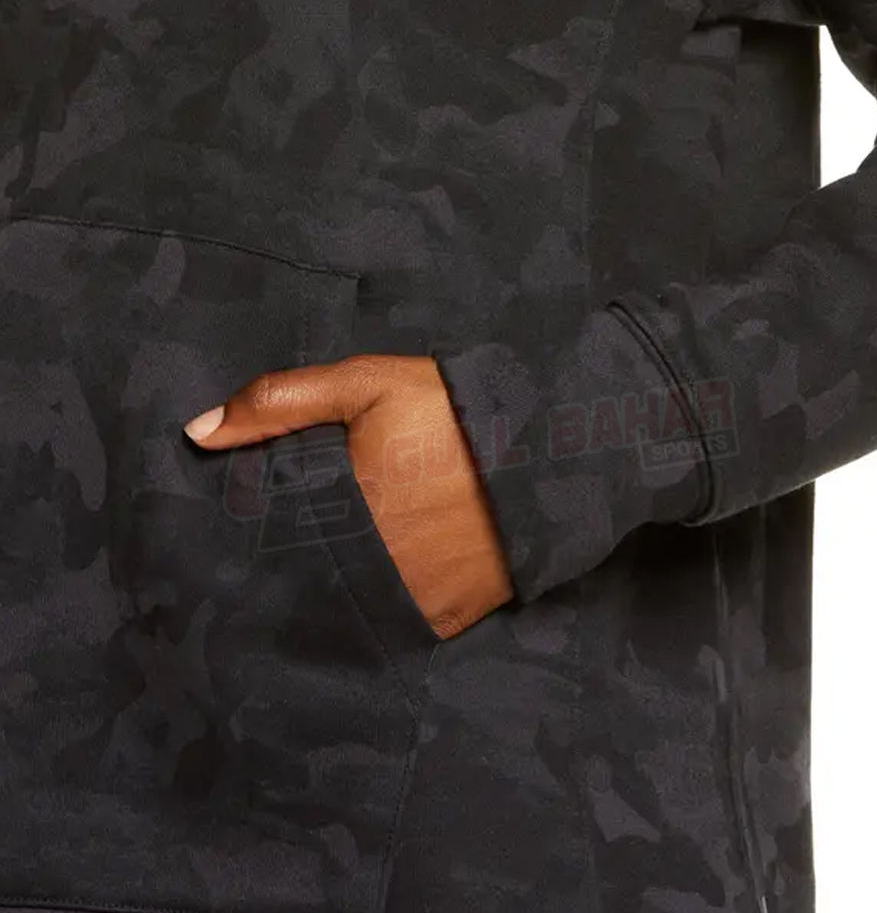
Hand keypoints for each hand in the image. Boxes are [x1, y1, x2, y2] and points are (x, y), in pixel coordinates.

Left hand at [183, 354, 513, 638]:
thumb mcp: (367, 385)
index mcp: (339, 512)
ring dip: (343, 592)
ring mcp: (413, 599)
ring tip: (348, 563)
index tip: (255, 531)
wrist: (550, 448)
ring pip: (352, 609)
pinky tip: (392, 579)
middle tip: (312, 541)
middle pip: (309, 581)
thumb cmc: (452, 412)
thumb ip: (280, 402)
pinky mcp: (451, 617)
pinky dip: (390, 606)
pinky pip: (402, 623)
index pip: (271, 542)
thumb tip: (196, 432)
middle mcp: (369, 567)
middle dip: (301, 566)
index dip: (260, 536)